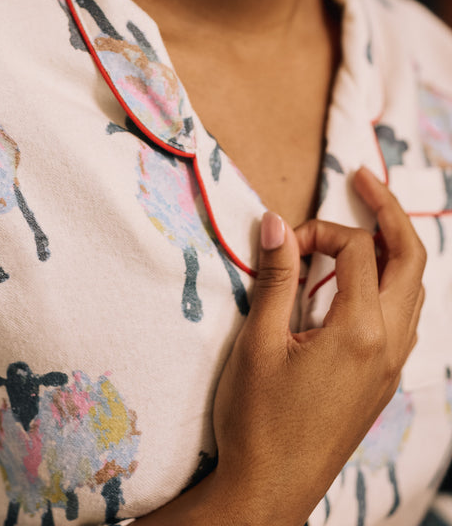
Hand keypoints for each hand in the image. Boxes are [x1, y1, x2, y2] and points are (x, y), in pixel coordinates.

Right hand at [207, 166, 425, 525]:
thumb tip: (274, 221)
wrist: (271, 489)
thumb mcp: (258, 342)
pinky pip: (404, 317)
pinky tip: (361, 281)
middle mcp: (389, 344)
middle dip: (389, 213)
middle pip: (409, 260)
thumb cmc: (258, 419)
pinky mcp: (383, 380)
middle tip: (363, 180)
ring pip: (413, 289)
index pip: (355, 251)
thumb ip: (275, 277)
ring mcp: (391, 365)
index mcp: (360, 331)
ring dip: (394, 248)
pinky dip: (391, 283)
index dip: (319, 230)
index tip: (282, 239)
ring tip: (367, 222)